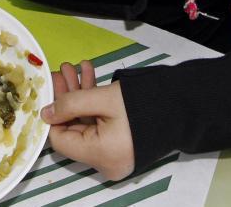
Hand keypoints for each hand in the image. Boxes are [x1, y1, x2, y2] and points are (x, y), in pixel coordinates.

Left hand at [42, 60, 135, 180]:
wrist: (184, 107)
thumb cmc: (145, 103)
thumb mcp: (104, 98)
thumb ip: (70, 104)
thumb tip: (45, 113)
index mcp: (100, 155)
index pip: (61, 140)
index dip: (53, 114)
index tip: (52, 88)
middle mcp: (105, 162)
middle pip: (74, 130)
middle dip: (68, 98)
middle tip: (65, 71)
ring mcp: (114, 155)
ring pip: (86, 124)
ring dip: (80, 96)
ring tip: (76, 68)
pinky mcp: (121, 146)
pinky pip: (99, 126)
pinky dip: (94, 104)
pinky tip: (90, 76)